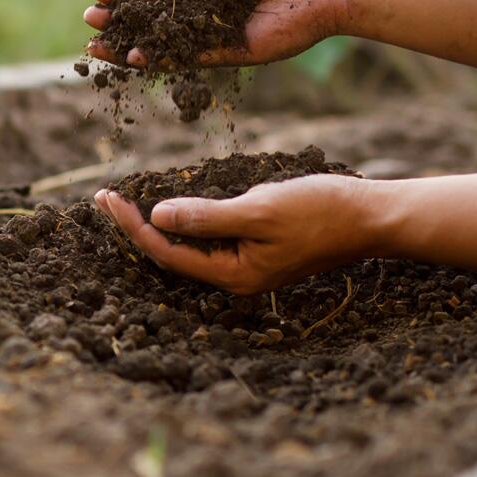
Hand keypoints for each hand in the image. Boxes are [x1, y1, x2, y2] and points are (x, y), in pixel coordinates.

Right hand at [83, 0, 351, 66]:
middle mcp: (200, 5)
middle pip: (149, 16)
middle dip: (118, 18)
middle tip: (91, 17)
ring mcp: (210, 32)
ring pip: (160, 42)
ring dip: (127, 45)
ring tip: (96, 45)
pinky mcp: (224, 55)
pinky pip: (184, 60)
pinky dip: (156, 60)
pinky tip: (132, 57)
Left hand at [93, 175, 383, 293]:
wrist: (371, 217)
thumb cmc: (320, 211)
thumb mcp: (258, 210)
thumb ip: (207, 217)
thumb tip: (158, 217)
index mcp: (233, 275)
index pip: (166, 252)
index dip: (132, 226)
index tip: (107, 199)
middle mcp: (236, 278)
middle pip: (172, 255)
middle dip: (137, 227)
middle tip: (105, 198)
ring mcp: (248, 267)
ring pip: (190, 249)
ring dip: (158, 225)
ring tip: (126, 203)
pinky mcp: (258, 252)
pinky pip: (211, 241)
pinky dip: (187, 222)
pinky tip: (174, 207)